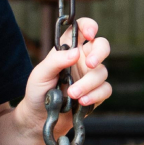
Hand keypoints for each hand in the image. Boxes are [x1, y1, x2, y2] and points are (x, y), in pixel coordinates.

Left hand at [21, 17, 111, 133]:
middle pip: (102, 46)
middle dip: (100, 53)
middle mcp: (82, 60)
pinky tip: (81, 102)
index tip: (90, 33)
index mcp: (68, 50)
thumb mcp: (40, 73)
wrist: (39, 118)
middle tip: (89, 64)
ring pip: (102, 72)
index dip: (89, 26)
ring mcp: (90, 77)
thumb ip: (55, 61)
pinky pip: (105, 90)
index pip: (82, 29)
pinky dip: (95, 95)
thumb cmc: (38, 92)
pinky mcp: (96, 94)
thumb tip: (76, 52)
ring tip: (72, 94)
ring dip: (88, 83)